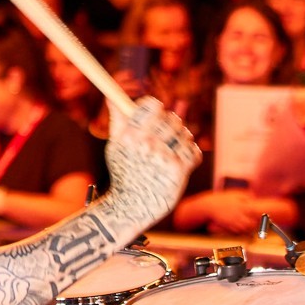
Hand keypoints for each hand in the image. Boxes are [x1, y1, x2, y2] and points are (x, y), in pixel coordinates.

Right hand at [107, 99, 198, 220]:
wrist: (131, 207)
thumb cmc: (123, 174)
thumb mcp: (114, 145)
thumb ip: (117, 120)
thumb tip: (111, 97)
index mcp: (130, 134)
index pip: (151, 105)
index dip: (155, 106)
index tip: (155, 111)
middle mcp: (147, 143)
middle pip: (171, 118)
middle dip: (170, 124)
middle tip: (166, 133)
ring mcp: (164, 157)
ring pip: (184, 134)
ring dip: (182, 139)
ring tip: (173, 148)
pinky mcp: (178, 170)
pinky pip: (194, 151)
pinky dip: (190, 153)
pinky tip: (181, 159)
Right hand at [190, 187, 271, 236]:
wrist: (208, 206)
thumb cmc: (222, 198)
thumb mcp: (233, 193)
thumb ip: (245, 194)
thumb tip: (254, 195)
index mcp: (240, 206)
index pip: (254, 211)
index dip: (260, 213)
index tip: (264, 214)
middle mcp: (237, 215)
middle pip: (251, 222)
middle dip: (256, 223)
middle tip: (260, 222)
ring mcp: (233, 221)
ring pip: (246, 228)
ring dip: (250, 227)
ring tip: (253, 225)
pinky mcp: (228, 226)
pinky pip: (238, 231)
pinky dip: (243, 230)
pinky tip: (245, 227)